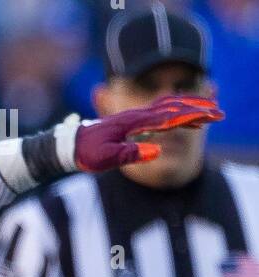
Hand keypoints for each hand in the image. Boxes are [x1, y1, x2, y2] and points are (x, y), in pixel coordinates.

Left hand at [75, 94, 222, 171]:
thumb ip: (131, 154)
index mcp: (133, 123)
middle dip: (197, 109)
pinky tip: (181, 119)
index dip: (191, 118)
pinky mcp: (130, 122)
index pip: (169, 118)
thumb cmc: (86, 154)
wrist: (67, 145)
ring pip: (166, 108)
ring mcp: (133, 117)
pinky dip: (174, 113)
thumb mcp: (106, 159)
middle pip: (172, 108)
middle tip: (218, 113)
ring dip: (188, 109)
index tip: (209, 118)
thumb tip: (157, 151)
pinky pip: (157, 114)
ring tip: (207, 114)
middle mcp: (136, 116)